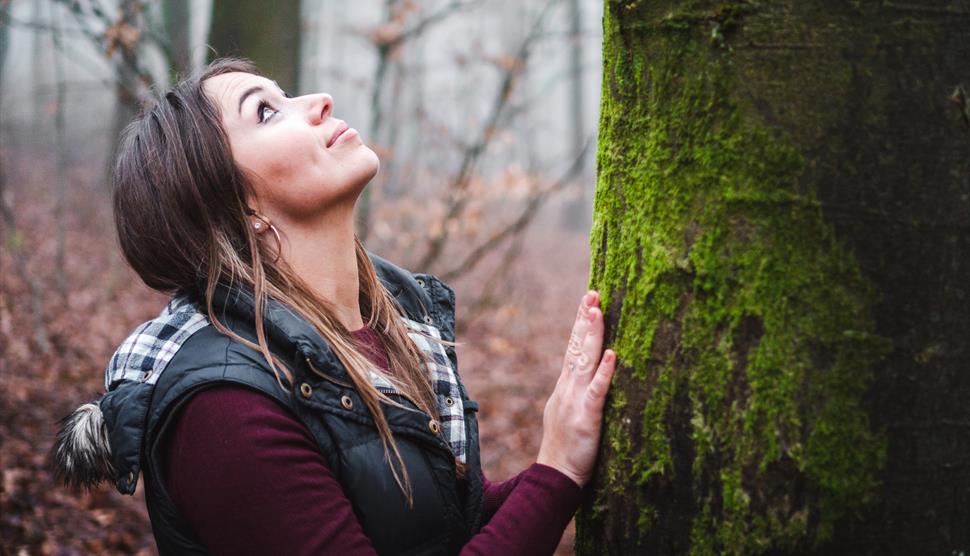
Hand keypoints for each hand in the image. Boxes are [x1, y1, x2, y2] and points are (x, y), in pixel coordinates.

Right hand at [536, 290, 615, 486]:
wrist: (555, 475)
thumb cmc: (565, 446)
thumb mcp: (567, 410)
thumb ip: (576, 390)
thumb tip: (588, 373)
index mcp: (566, 385)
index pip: (573, 347)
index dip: (580, 323)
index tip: (588, 300)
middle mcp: (568, 387)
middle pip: (577, 347)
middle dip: (585, 319)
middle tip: (592, 293)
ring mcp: (575, 400)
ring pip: (585, 361)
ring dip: (592, 335)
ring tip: (598, 311)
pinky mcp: (586, 416)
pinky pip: (597, 391)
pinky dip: (604, 372)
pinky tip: (612, 355)